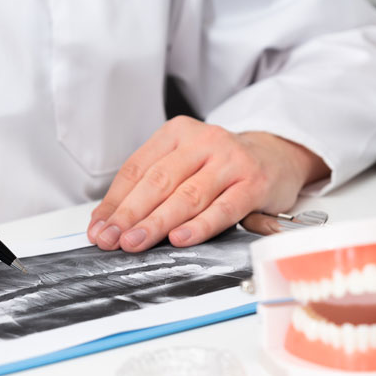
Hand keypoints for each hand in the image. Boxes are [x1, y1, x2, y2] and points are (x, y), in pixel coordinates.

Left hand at [87, 116, 329, 251]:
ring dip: (157, 223)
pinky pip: (223, 208)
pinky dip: (200, 226)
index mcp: (178, 133)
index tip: (99, 227)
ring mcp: (230, 161)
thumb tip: (107, 222)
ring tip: (135, 243)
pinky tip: (180, 239)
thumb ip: (150, 188)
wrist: (276, 156)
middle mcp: (204, 141)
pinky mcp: (254, 183)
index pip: (137, 169)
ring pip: (187, 196)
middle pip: (158, 182)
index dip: (115, 201)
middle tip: (111, 239)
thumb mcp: (184, 164)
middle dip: (130, 214)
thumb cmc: (222, 166)